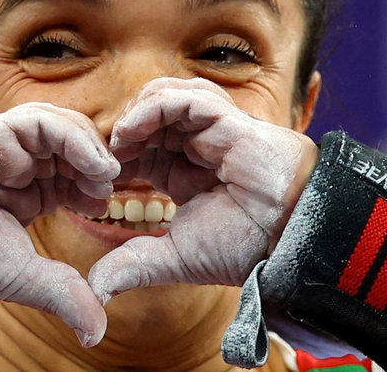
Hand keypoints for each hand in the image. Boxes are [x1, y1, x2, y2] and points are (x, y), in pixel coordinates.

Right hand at [0, 103, 119, 346]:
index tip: (106, 205)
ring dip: (90, 149)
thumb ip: (61, 294)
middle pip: (74, 150)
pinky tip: (91, 162)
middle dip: (97, 166)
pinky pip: (44, 124)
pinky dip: (74, 138)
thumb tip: (96, 331)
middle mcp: (22, 167)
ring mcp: (12, 147)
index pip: (73, 179)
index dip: (94, 188)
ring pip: (64, 129)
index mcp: (28, 193)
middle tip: (112, 188)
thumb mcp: (22, 275)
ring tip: (106, 175)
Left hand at [89, 77, 318, 303]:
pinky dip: (153, 107)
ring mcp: (211, 130)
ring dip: (135, 116)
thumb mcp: (176, 256)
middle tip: (101, 156)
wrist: (292, 242)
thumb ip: (136, 266)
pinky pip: (184, 98)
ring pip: (164, 97)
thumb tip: (98, 289)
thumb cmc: (244, 247)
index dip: (114, 155)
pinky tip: (133, 130)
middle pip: (146, 117)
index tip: (95, 175)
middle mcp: (194, 145)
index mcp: (181, 170)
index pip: (138, 147)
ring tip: (118, 141)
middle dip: (121, 132)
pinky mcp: (227, 120)